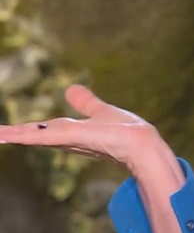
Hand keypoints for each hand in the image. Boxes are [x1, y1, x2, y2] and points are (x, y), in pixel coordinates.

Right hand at [0, 84, 170, 175]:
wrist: (141, 144)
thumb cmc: (125, 131)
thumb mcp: (99, 111)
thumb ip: (85, 102)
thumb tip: (70, 88)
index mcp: (67, 133)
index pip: (38, 131)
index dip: (19, 131)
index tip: (1, 132)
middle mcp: (63, 138)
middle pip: (29, 134)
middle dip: (10, 135)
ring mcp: (64, 139)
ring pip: (29, 135)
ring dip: (9, 135)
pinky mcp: (69, 136)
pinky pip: (39, 135)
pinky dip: (19, 135)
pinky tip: (2, 134)